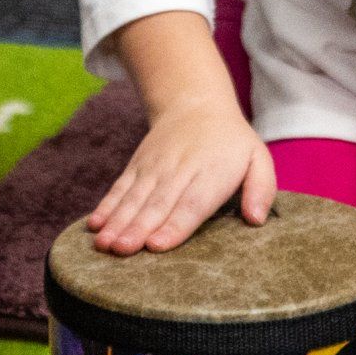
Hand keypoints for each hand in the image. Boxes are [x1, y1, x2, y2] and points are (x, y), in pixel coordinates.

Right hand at [87, 97, 275, 253]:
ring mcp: (154, 168)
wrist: (195, 104)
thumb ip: (261, 188)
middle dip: (137, 229)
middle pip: (157, 204)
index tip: (157, 245)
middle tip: (122, 250)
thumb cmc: (231, 143)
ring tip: (103, 244)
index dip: (174, 226)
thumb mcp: (258, 158)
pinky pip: (119, 188)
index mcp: (211, 173)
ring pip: (134, 198)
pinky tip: (94, 225)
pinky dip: (106, 207)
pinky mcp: (137, 167)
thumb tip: (256, 219)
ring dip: (117, 222)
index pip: (192, 203)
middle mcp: (179, 171)